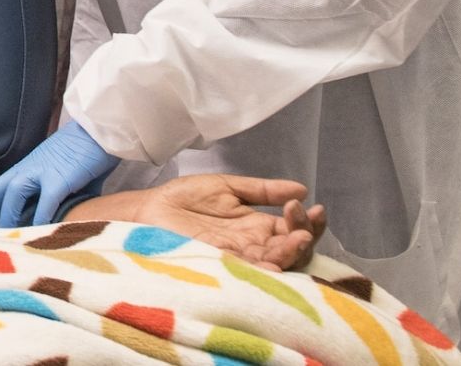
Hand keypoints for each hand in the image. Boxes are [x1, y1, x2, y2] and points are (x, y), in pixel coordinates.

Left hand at [0, 121, 119, 227]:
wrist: (103, 130)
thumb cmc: (88, 152)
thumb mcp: (67, 174)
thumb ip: (62, 194)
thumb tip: (69, 216)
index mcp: (29, 166)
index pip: (1, 186)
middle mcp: (30, 167)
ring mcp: (44, 171)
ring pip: (14, 192)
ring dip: (8, 216)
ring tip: (7, 237)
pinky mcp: (61, 178)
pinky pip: (45, 201)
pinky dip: (39, 218)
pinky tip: (37, 234)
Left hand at [134, 174, 326, 270]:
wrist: (149, 209)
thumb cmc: (184, 198)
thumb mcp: (228, 186)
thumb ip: (263, 189)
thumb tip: (301, 188)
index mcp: (258, 226)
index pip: (294, 228)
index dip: (308, 221)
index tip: (311, 206)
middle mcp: (254, 245)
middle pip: (292, 250)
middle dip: (304, 236)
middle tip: (301, 221)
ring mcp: (239, 258)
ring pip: (276, 264)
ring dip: (290, 253)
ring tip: (297, 238)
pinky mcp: (220, 267)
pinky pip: (247, 273)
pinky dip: (263, 270)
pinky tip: (273, 263)